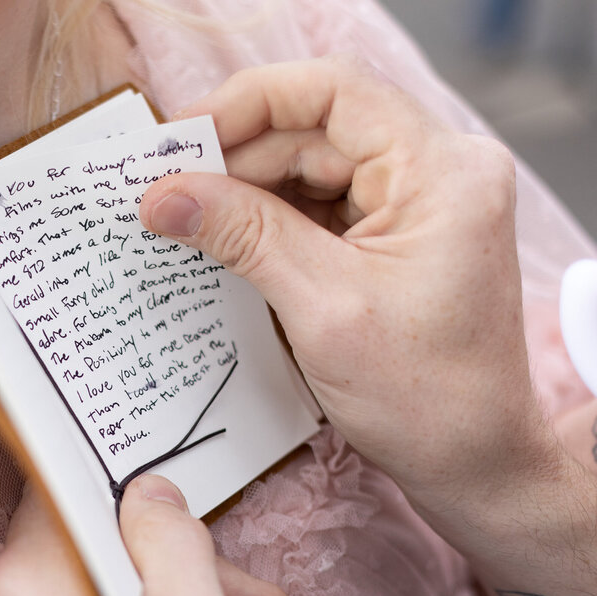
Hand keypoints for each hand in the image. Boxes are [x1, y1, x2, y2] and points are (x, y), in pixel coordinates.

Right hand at [138, 55, 562, 538]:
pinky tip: (226, 244)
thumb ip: (242, 237)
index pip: (333, 92)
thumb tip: (163, 194)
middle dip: (235, 160)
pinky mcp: (399, 233)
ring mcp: (420, 202)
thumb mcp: (322, 308)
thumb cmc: (426, 397)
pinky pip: (321, 204)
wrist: (474, 461)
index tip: (180, 140)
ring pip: (312, 167)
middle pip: (316, 129)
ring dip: (246, 194)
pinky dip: (270, 222)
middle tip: (165, 195)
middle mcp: (438, 171)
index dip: (247, 104)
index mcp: (440, 173)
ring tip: (186, 224)